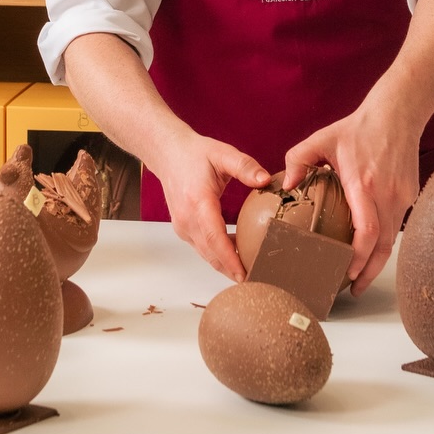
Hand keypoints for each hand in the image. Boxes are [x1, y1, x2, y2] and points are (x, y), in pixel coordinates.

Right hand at [155, 128, 270, 281]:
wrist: (168, 153)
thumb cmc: (194, 154)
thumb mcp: (223, 154)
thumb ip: (245, 167)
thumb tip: (266, 180)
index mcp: (198, 201)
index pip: (215, 237)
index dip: (230, 258)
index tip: (244, 273)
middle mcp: (187, 218)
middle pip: (210, 253)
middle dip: (232, 270)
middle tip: (257, 280)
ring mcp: (183, 226)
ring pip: (206, 254)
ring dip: (225, 265)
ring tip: (250, 273)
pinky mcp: (183, 228)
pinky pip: (202, 247)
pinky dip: (218, 256)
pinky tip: (236, 255)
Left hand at [284, 100, 421, 294]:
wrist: (397, 114)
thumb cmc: (358, 127)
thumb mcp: (321, 139)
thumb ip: (297, 159)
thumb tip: (286, 185)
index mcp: (364, 185)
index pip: (367, 232)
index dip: (358, 258)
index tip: (347, 274)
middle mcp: (387, 195)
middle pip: (383, 247)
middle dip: (369, 273)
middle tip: (354, 290)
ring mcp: (402, 196)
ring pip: (392, 239)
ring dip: (377, 260)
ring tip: (360, 276)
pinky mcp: (410, 195)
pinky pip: (396, 224)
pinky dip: (384, 241)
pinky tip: (371, 247)